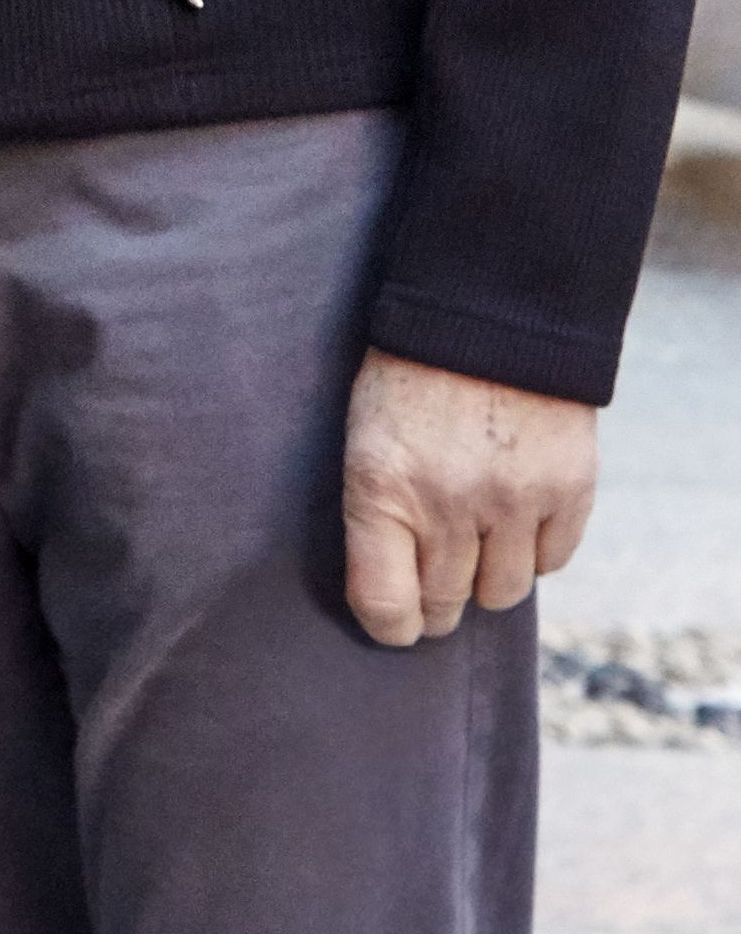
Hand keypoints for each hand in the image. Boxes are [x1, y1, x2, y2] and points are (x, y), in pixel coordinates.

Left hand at [340, 344, 597, 646]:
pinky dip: (534, 550)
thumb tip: (397, 594)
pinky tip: (517, 517)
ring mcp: (513, 500)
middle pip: (445, 605)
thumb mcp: (365, 434)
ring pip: (502, 593)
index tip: (397, 621)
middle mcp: (448, 503)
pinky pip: (551, 562)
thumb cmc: (410, 374)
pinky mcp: (568, 490)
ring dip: (488, 579)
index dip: (391, 626)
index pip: (385, 605)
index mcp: (380, 486)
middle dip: (437, 604)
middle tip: (436, 584)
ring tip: (478, 543)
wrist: (489, 307)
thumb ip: (378, 512)